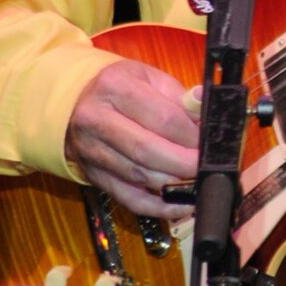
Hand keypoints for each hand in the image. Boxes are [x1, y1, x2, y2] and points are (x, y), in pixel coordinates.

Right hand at [64, 60, 201, 216]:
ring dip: (175, 184)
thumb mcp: (149, 79)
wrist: (75, 104)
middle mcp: (96, 119)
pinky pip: (129, 198)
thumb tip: (207, 112)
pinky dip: (158, 207)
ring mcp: (92, 151)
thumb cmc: (122, 89)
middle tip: (207, 166)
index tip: (210, 143)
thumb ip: (180, 98)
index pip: (162, 117)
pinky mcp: (94, 176)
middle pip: (148, 150)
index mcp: (114, 87)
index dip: (191, 135)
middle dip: (184, 163)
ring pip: (139, 176)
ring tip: (198, 181)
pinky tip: (182, 204)